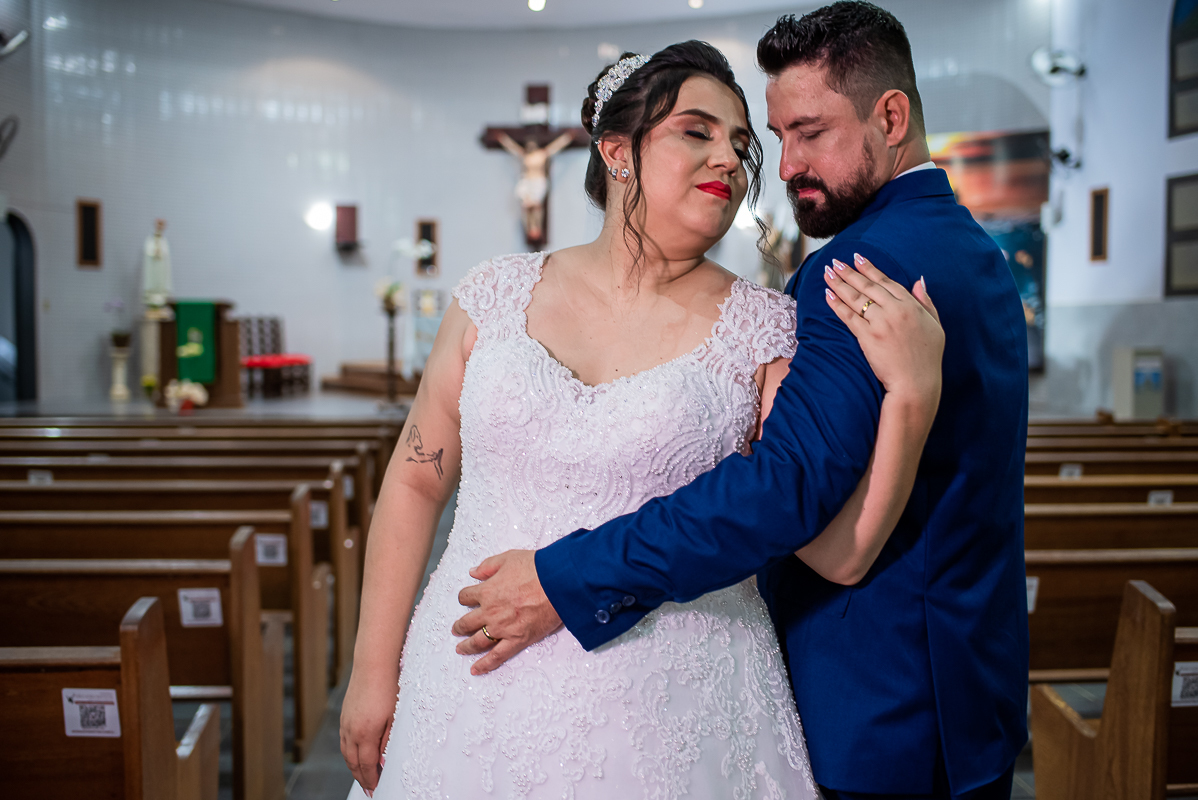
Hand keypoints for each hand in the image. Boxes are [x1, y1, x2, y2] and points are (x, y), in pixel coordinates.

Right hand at [339, 669, 395, 795]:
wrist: (373, 664)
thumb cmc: (389, 687)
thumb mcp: (394, 717)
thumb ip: (387, 742)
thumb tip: (383, 761)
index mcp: (365, 733)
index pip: (366, 765)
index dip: (371, 779)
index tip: (375, 789)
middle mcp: (351, 730)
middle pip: (353, 762)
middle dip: (361, 778)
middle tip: (369, 789)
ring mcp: (345, 723)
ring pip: (346, 753)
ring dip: (353, 767)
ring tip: (362, 776)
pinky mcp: (344, 715)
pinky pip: (343, 741)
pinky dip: (348, 753)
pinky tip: (354, 754)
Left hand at [452, 549, 563, 674]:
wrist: (558, 583)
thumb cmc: (536, 568)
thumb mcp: (508, 558)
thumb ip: (488, 566)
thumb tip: (473, 572)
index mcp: (487, 591)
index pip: (466, 597)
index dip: (464, 598)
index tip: (466, 599)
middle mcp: (490, 612)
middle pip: (467, 622)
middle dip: (459, 626)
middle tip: (456, 629)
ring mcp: (502, 628)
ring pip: (477, 641)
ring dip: (467, 646)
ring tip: (461, 649)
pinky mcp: (517, 640)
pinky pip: (497, 656)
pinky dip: (485, 665)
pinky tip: (476, 670)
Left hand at [823, 253, 943, 405]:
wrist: (916, 382)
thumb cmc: (927, 358)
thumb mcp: (935, 325)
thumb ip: (926, 302)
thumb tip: (919, 281)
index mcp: (911, 306)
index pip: (886, 282)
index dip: (870, 269)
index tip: (858, 258)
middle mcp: (895, 310)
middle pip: (868, 286)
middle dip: (849, 272)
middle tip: (835, 261)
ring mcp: (880, 323)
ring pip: (856, 298)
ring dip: (839, 283)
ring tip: (827, 272)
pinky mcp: (868, 337)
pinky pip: (849, 316)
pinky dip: (837, 305)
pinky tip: (827, 295)